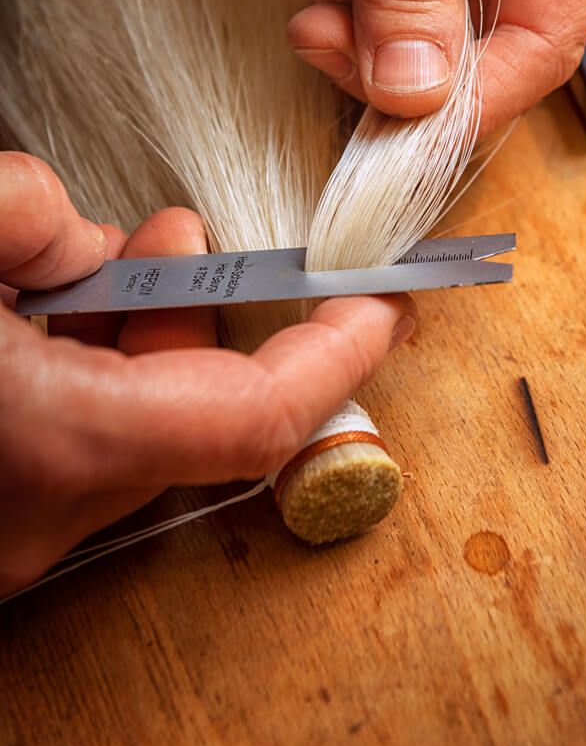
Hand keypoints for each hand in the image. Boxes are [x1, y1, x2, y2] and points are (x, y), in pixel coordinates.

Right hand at [0, 153, 413, 595]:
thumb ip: (29, 216)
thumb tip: (96, 238)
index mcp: (57, 440)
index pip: (258, 414)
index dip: (339, 354)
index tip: (386, 301)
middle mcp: (48, 512)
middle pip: (200, 409)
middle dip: (210, 309)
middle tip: (185, 233)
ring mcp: (19, 529)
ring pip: (139, 428)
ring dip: (143, 334)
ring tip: (106, 255)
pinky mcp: (0, 519)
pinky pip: (85, 447)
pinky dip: (94, 375)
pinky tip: (58, 311)